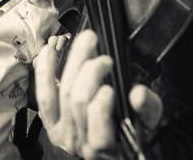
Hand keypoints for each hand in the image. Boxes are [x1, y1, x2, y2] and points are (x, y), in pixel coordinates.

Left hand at [34, 30, 162, 158]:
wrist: (116, 150)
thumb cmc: (131, 134)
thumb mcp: (148, 125)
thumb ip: (148, 110)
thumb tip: (138, 93)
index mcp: (105, 148)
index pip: (98, 124)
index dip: (101, 103)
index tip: (112, 82)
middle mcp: (79, 142)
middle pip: (78, 100)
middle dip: (91, 72)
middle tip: (105, 57)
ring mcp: (62, 132)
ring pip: (63, 92)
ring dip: (74, 62)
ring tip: (87, 42)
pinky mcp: (50, 122)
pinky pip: (44, 94)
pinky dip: (46, 70)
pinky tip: (49, 50)